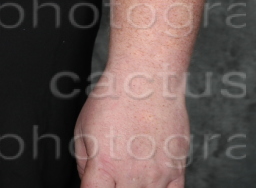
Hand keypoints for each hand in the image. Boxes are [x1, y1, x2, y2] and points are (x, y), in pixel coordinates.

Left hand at [73, 91, 189, 186]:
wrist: (146, 83)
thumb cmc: (113, 100)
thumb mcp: (82, 128)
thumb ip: (83, 162)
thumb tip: (88, 180)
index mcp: (105, 166)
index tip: (91, 184)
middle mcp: (132, 176)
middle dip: (113, 187)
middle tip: (111, 173)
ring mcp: (157, 175)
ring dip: (135, 187)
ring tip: (129, 173)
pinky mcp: (177, 170)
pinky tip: (150, 181)